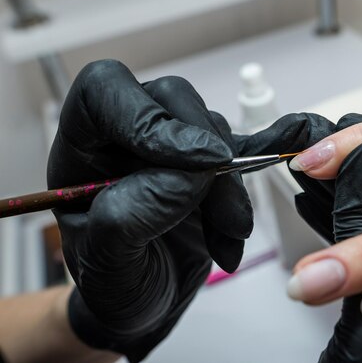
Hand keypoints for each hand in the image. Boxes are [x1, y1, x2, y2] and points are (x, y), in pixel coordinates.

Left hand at [48, 60, 252, 361]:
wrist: (146, 303)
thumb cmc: (114, 286)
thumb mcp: (107, 268)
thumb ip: (130, 219)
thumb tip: (185, 176)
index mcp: (83, 150)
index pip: (104, 94)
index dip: (149, 118)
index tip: (192, 163)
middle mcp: (126, 137)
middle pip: (172, 99)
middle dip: (206, 153)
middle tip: (221, 206)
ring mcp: (170, 146)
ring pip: (212, 130)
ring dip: (229, 186)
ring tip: (225, 235)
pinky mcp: (205, 164)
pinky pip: (237, 159)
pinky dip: (241, 199)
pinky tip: (228, 237)